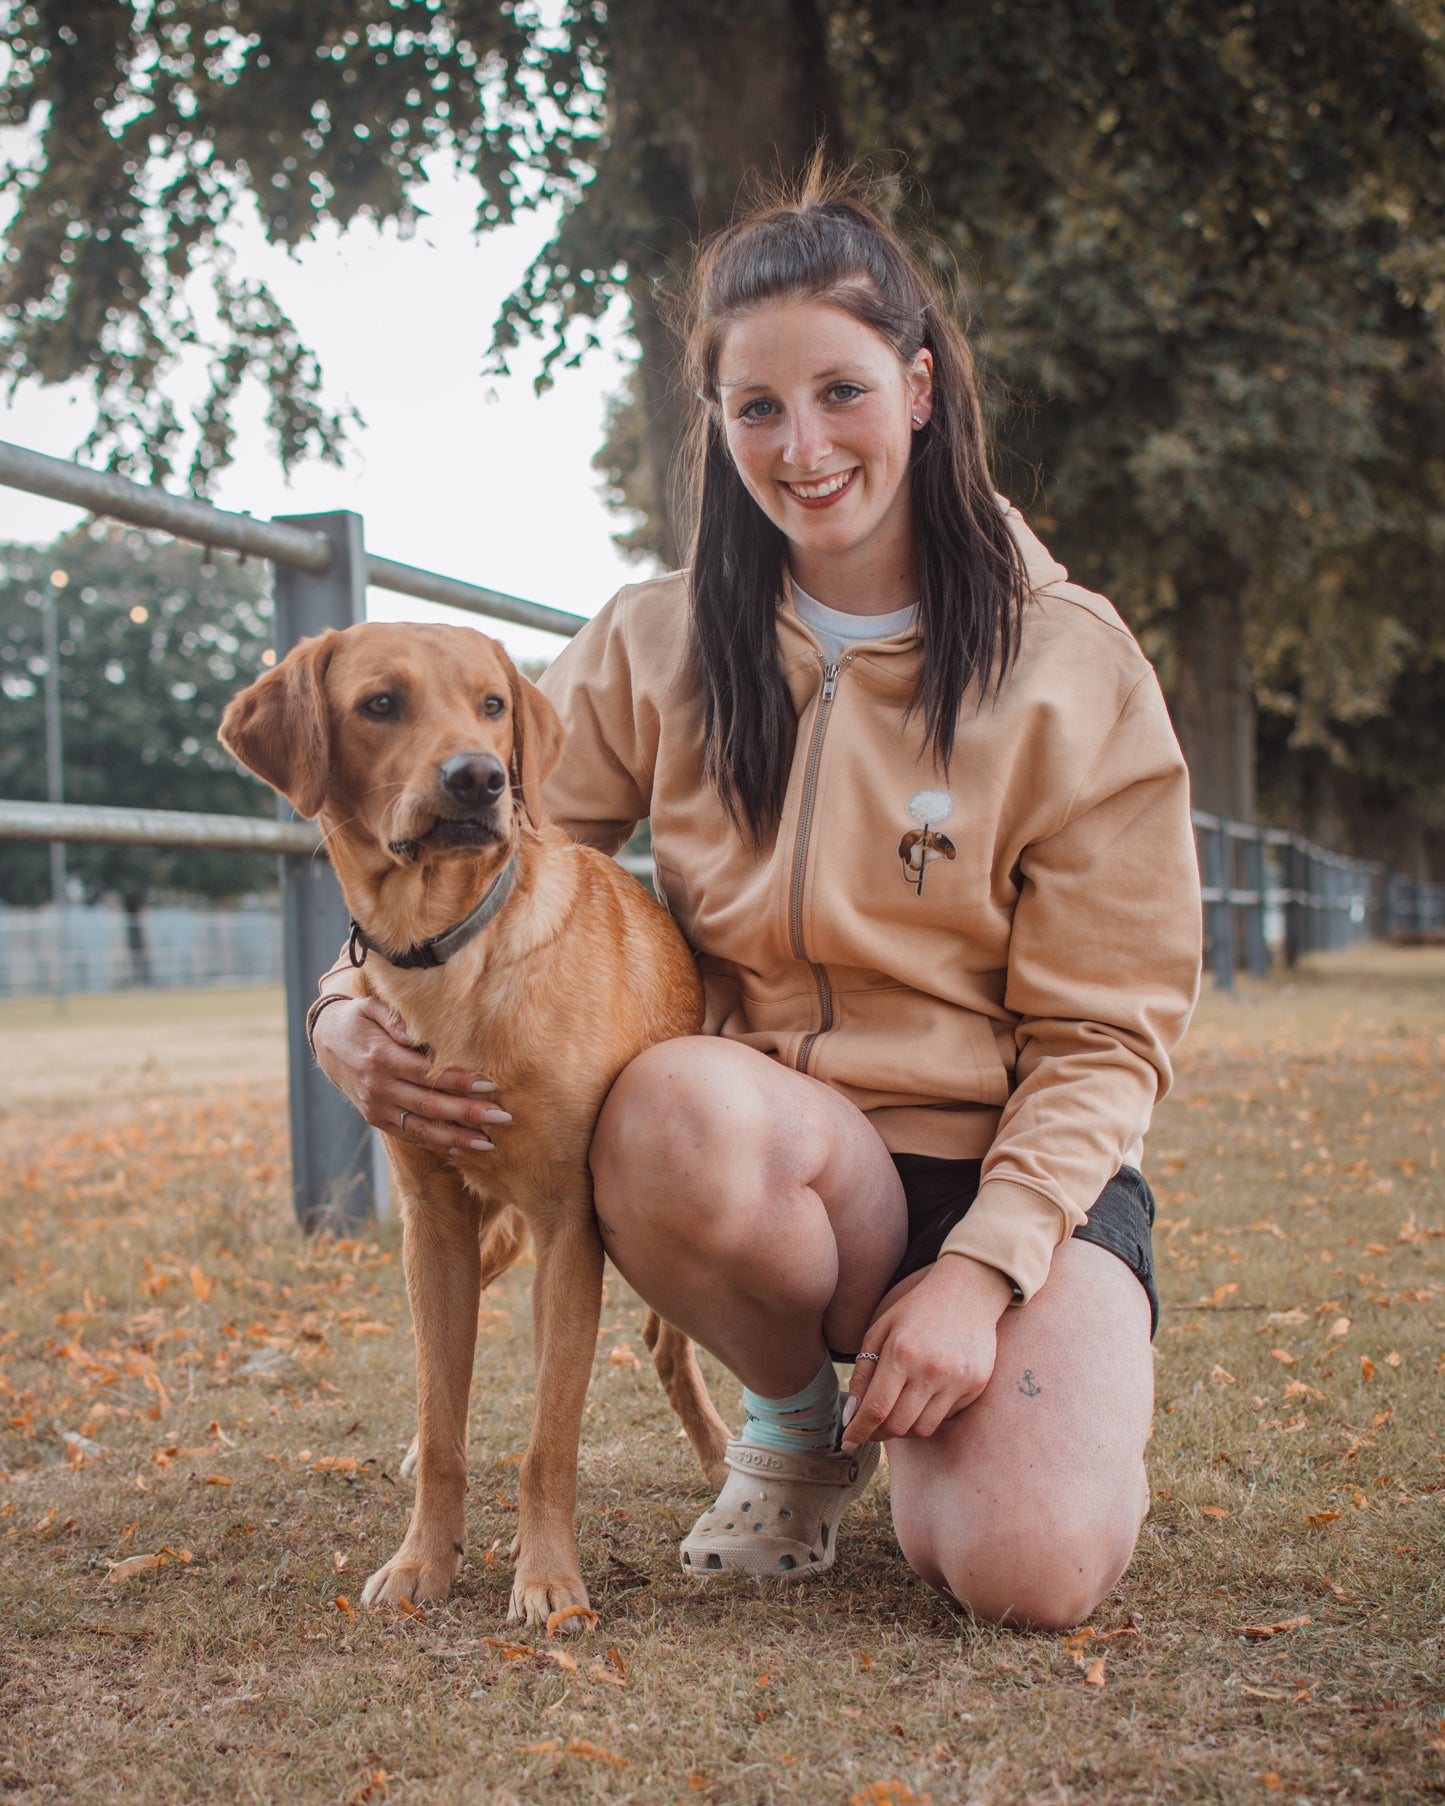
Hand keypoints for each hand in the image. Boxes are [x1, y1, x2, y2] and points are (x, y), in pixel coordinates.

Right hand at [310, 995, 509, 1152]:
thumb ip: (396, 1019)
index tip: (490, 1084)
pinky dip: (436, 1144)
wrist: (325, 1041)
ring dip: (457, 1138)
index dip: (459, 1080)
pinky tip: (462, 1149)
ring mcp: (377, 1108)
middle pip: (430, 1105)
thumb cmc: (357, 1020)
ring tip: (489, 1144)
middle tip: (503, 1117)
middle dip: (468, 1113)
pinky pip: (410, 1135)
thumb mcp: (371, 1008)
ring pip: (422, 1128)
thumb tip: (420, 1032)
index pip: (428, 1073)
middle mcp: (379, 1088)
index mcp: (382, 1058)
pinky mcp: (376, 1119)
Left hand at [841, 1254, 1013, 1446]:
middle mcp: (931, 1371)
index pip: (875, 1409)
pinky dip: (929, 1414)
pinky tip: (925, 1395)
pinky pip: (946, 1417)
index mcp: (902, 1353)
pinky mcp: (976, 1386)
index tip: (847, 1439)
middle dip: (878, 1432)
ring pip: (922, 1429)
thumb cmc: (917, 1309)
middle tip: (871, 1426)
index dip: (858, 1431)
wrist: (968, 1291)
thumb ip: (864, 1373)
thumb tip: (851, 1416)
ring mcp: (957, 1380)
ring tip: (897, 1411)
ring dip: (904, 1428)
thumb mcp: (880, 1330)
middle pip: (898, 1426)